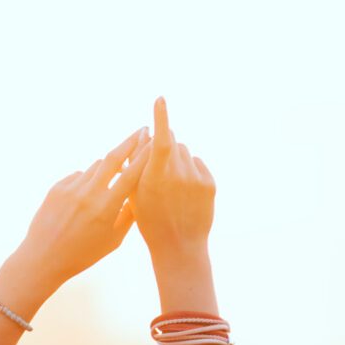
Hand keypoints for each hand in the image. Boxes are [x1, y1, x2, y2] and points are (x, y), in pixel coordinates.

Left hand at [0, 127, 151, 307]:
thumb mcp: (113, 240)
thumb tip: (138, 191)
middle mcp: (87, 194)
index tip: (155, 141)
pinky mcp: (56, 188)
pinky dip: (86, 181)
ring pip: (95, 167)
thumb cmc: (83, 254)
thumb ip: (128, 214)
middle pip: (112, 158)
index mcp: (106, 207)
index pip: (131, 175)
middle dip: (129, 142)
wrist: (43, 259)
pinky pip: (78, 176)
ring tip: (108, 182)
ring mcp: (70, 189)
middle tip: (141, 131)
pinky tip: (83, 200)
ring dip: (106, 169)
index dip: (145, 156)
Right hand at [132, 97, 215, 266]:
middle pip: (173, 143)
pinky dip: (190, 171)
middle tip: (158, 171)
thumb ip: (136, 165)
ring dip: (177, 161)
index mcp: (155, 177)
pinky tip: (185, 191)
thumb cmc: (150, 220)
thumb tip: (141, 139)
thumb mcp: (135, 194)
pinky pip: (198, 164)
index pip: (162, 139)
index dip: (161, 118)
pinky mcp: (210, 183)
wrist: (178, 245)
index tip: (161, 99)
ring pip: (185, 153)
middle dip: (165, 149)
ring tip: (172, 187)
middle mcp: (178, 174)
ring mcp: (196, 178)